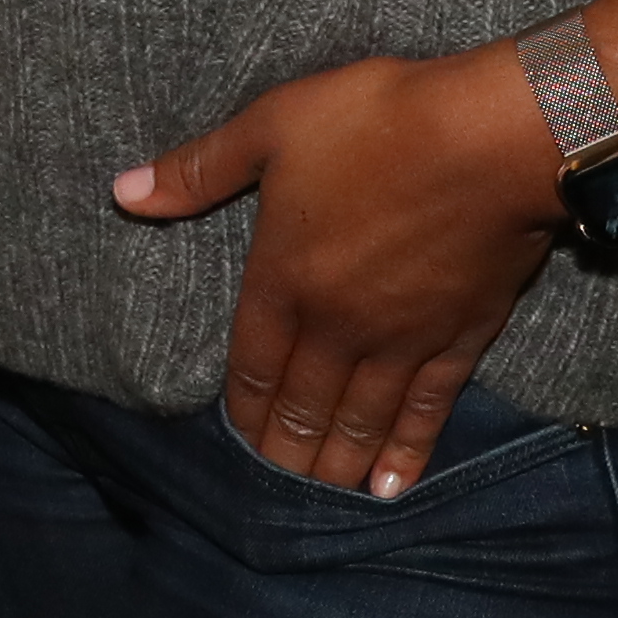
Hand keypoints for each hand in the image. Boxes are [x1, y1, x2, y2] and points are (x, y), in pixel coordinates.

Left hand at [117, 48, 565, 498]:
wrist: (494, 138)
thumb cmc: (380, 121)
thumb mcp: (274, 126)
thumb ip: (200, 170)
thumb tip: (123, 193)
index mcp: (285, 278)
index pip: (254, 366)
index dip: (245, 409)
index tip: (240, 441)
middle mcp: (338, 326)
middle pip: (303, 408)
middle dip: (285, 452)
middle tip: (276, 488)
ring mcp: (401, 340)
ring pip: (360, 421)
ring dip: (336, 464)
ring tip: (322, 497)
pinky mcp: (459, 339)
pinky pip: (426, 411)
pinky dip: (407, 453)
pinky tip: (393, 485)